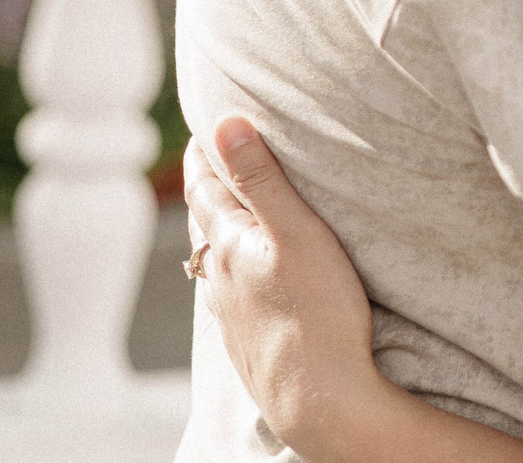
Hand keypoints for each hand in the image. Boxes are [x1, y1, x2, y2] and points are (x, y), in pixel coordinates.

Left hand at [185, 116, 395, 457]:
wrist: (318, 398)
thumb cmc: (317, 312)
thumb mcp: (297, 231)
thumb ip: (261, 178)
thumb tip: (223, 123)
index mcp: (230, 245)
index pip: (206, 189)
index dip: (204, 156)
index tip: (205, 129)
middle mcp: (221, 278)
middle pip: (204, 224)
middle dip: (206, 189)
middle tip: (210, 161)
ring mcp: (232, 313)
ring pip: (213, 262)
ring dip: (215, 232)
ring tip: (222, 216)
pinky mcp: (248, 340)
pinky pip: (229, 293)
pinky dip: (230, 271)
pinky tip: (241, 282)